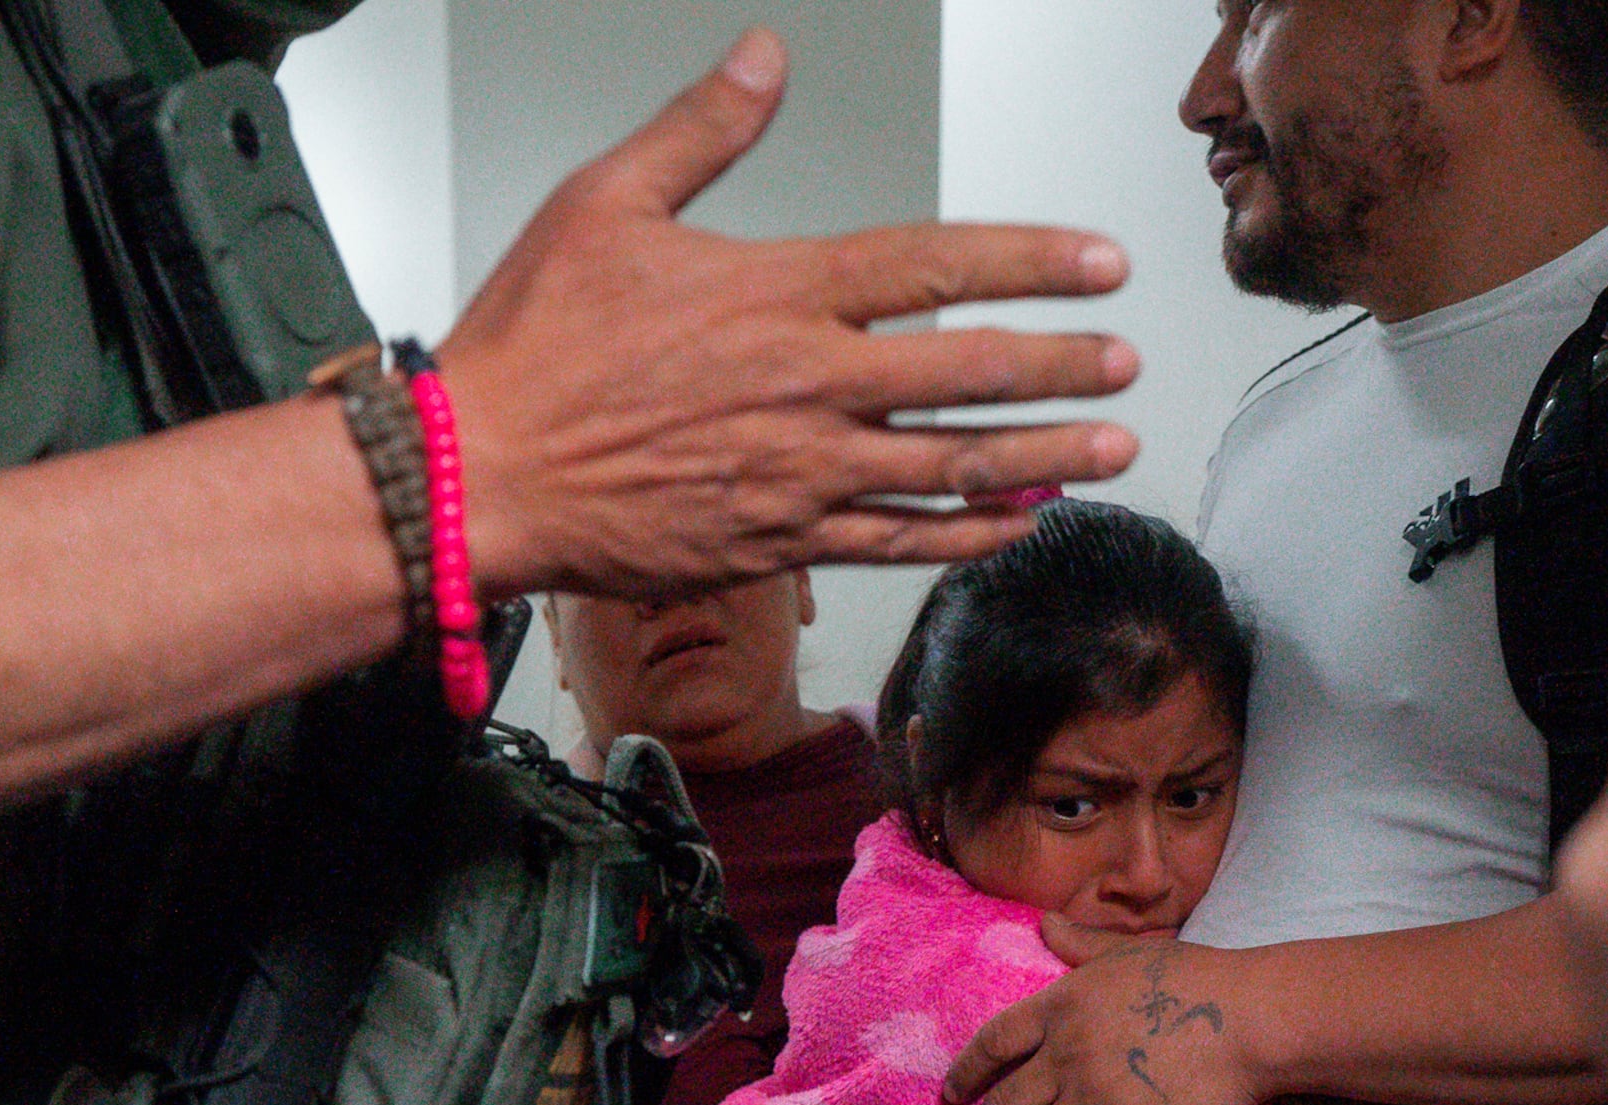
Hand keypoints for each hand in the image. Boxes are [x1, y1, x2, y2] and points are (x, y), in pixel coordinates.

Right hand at [441, 31, 1140, 597]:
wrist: (481, 475)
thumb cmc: (531, 349)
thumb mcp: (604, 202)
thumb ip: (702, 130)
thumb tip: (764, 57)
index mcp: (776, 294)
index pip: (934, 266)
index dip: (1032, 260)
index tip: (1099, 263)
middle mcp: (805, 387)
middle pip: (969, 372)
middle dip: (1063, 367)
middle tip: (1126, 362)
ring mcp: (800, 474)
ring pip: (952, 466)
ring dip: (1043, 457)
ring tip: (1111, 450)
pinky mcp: (780, 542)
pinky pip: (898, 543)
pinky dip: (965, 537)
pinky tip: (1015, 526)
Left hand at [945, 929, 1264, 1104]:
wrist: (1249, 1016)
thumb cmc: (1197, 978)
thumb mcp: (1129, 952)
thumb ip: (1081, 944)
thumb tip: (1044, 924)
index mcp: (1060, 1006)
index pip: (993, 1043)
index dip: (966, 1074)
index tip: (951, 1099)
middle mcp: (1065, 1054)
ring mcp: (1093, 1097)